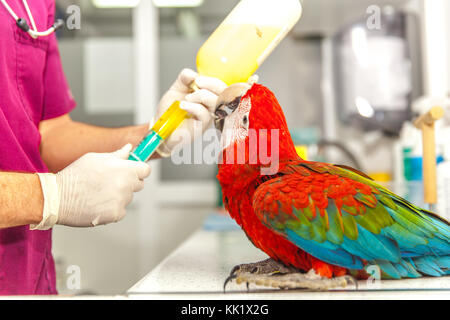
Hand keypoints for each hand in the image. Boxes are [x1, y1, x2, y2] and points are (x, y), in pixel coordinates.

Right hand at [32, 144, 150, 228]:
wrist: (58, 197)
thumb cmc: (75, 175)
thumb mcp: (95, 158)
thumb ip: (117, 155)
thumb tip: (129, 149)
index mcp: (124, 169)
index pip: (145, 170)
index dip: (138, 170)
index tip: (132, 171)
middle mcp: (125, 185)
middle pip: (138, 184)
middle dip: (128, 182)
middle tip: (109, 182)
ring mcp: (121, 201)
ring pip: (128, 198)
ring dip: (119, 196)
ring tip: (99, 193)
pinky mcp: (115, 215)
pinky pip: (121, 210)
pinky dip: (112, 208)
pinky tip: (98, 203)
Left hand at [155, 69, 226, 156]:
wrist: (162, 127)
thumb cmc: (171, 112)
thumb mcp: (176, 89)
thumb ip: (184, 78)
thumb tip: (193, 74)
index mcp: (207, 95)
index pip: (220, 86)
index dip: (212, 81)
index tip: (198, 79)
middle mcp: (211, 106)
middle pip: (224, 93)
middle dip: (212, 84)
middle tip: (197, 83)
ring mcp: (208, 117)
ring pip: (216, 102)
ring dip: (201, 95)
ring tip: (186, 98)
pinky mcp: (202, 126)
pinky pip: (205, 114)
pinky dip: (193, 107)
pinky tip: (183, 106)